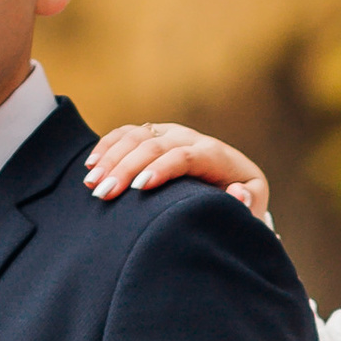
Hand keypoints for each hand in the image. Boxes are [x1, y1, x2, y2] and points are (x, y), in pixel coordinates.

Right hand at [83, 121, 271, 221]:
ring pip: (136, 136)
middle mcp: (191, 138)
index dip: (162, 169)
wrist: (232, 183)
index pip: (186, 155)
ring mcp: (170, 134)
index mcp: (216, 156)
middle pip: (155, 145)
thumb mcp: (251, 207)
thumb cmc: (239, 201)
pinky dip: (107, 146)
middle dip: (126, 167)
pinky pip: (126, 134)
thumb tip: (238, 193)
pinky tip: (90, 165)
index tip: (139, 187)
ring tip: (92, 183)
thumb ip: (247, 203)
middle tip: (104, 192)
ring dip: (110, 158)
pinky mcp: (154, 135)